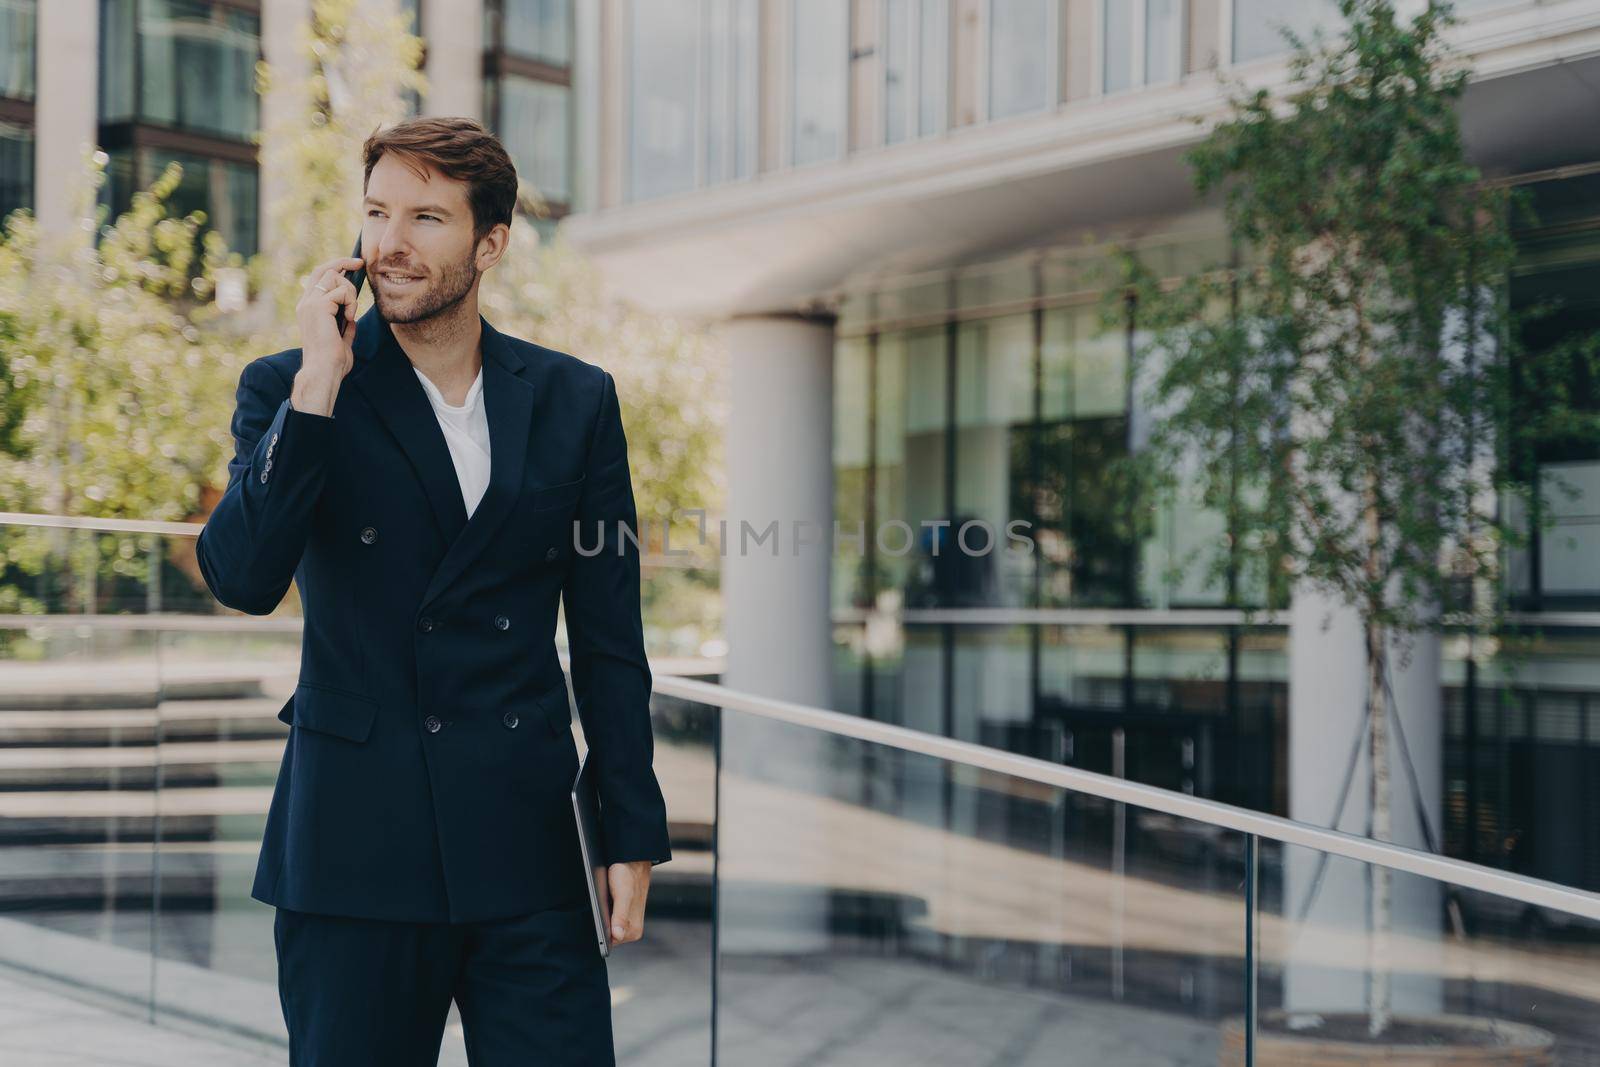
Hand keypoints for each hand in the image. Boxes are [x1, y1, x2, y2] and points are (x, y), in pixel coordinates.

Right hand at [296, 255, 363, 374]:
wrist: (324, 371)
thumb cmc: (332, 362)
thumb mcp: (341, 340)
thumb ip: (344, 327)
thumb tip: (352, 319)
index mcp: (308, 309)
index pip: (319, 279)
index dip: (336, 268)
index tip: (354, 265)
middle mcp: (305, 303)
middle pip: (324, 269)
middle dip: (343, 262)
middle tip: (360, 262)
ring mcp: (310, 303)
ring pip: (335, 277)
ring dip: (350, 292)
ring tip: (351, 312)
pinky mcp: (318, 306)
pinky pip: (341, 292)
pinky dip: (351, 302)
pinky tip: (349, 317)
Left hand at [606, 860, 651, 945]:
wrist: (633, 861)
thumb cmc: (628, 875)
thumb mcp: (623, 894)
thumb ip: (620, 916)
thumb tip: (617, 935)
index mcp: (633, 931)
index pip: (609, 942)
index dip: (599, 932)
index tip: (594, 920)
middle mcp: (631, 931)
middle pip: (607, 936)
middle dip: (599, 924)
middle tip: (598, 907)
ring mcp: (626, 924)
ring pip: (606, 928)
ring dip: (600, 918)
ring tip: (601, 904)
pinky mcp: (621, 916)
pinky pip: (607, 920)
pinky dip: (602, 913)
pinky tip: (602, 903)